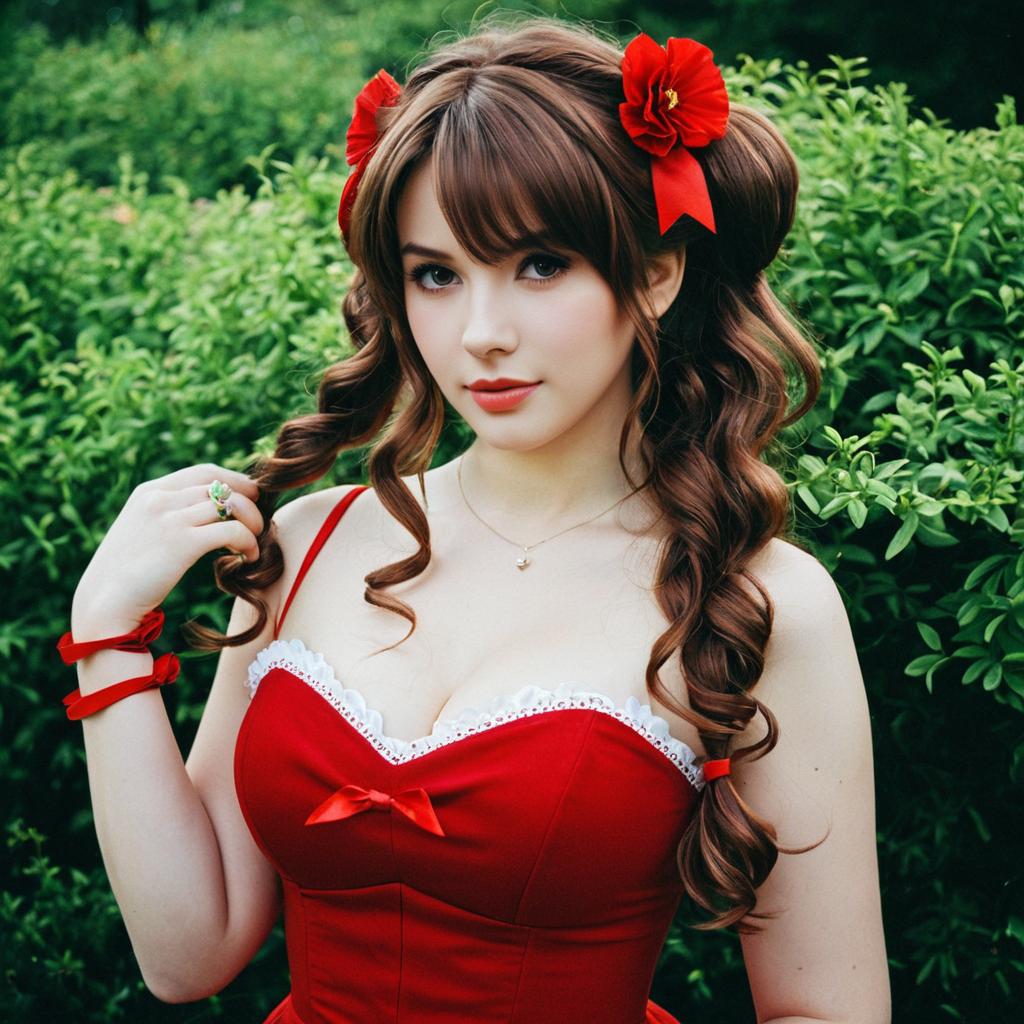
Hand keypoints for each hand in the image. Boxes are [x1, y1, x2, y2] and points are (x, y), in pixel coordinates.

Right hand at [71, 463, 262, 631]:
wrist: (102, 604)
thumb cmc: (124, 576)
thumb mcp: (140, 532)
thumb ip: (166, 516)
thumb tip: (206, 513)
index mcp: (149, 492)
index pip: (204, 472)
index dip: (235, 481)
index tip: (251, 497)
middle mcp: (160, 499)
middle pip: (223, 486)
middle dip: (249, 502)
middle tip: (260, 522)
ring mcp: (170, 518)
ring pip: (233, 505)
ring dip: (253, 524)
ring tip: (254, 544)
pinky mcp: (183, 542)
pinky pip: (233, 531)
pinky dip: (249, 543)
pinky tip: (248, 558)